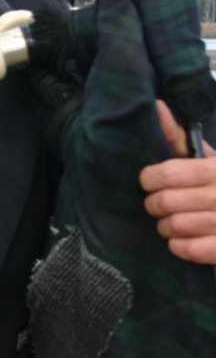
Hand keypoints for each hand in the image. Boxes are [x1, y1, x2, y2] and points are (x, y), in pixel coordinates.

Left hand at [138, 100, 215, 264]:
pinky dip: (178, 246)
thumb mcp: (208, 157)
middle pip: (164, 202)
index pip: (166, 174)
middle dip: (153, 204)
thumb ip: (178, 136)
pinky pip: (190, 250)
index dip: (148, 179)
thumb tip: (157, 107)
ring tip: (170, 222)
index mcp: (215, 169)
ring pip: (173, 227)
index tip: (149, 182)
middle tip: (157, 204)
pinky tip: (181, 239)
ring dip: (165, 227)